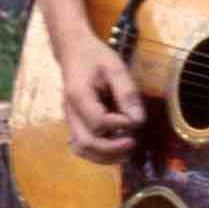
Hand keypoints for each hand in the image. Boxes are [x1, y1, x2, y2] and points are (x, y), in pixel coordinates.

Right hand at [61, 32, 146, 160]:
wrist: (74, 51)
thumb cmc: (95, 57)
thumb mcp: (115, 67)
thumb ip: (126, 92)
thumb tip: (138, 121)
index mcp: (78, 96)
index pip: (98, 122)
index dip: (119, 125)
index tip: (134, 120)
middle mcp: (70, 112)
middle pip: (87, 143)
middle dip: (112, 149)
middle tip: (133, 143)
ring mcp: (71, 120)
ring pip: (82, 149)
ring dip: (105, 156)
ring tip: (127, 152)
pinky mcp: (75, 124)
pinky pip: (83, 146)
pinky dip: (99, 153)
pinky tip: (116, 149)